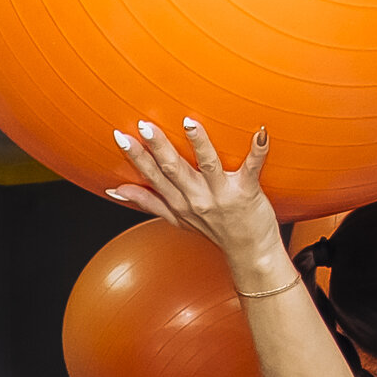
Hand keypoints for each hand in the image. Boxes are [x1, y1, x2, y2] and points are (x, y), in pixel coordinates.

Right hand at [105, 117, 287, 274]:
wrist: (250, 253)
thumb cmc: (216, 232)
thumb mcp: (176, 219)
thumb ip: (148, 202)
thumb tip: (116, 190)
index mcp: (179, 202)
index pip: (153, 176)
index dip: (136, 156)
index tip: (121, 136)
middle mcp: (197, 199)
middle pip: (173, 169)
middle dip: (158, 147)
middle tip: (144, 125)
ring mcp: (222, 195)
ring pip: (208, 165)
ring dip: (198, 144)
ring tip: (188, 123)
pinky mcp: (248, 193)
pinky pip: (252, 169)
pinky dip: (257, 151)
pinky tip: (260, 133)